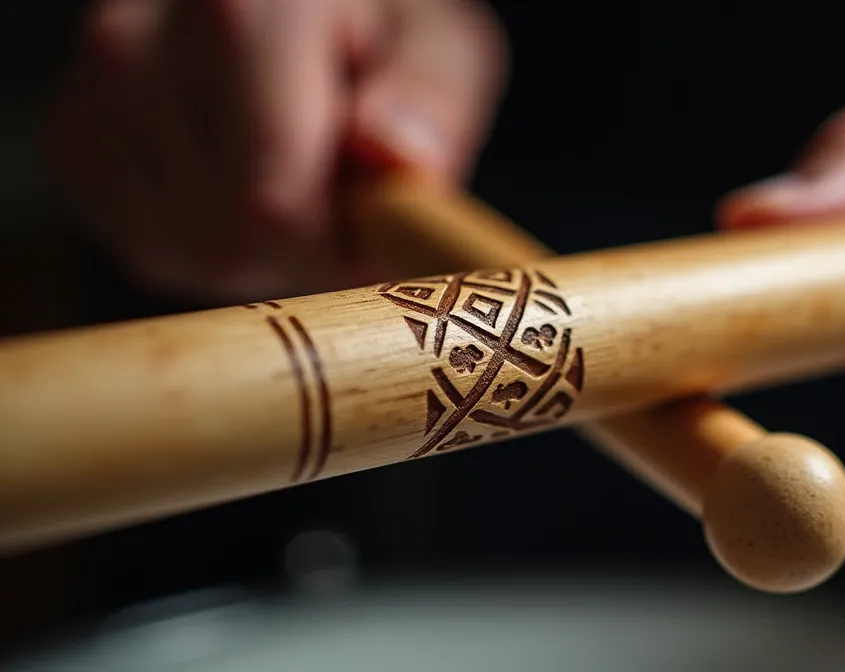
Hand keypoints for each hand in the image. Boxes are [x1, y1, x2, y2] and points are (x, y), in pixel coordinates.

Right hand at [47, 0, 505, 301]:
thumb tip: (400, 158)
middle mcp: (136, 39)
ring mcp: (92, 94)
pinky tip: (241, 178)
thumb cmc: (380, 27)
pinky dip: (209, 238)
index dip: (339, 248)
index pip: (272, 202)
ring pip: (184, 250)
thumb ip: (431, 98)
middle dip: (304, 248)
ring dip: (258, 247)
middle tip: (345, 196)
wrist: (294, 4)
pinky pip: (149, 245)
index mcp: (242, 5)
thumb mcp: (438, 45)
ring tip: (295, 173)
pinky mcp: (74, 142)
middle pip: (223, 238)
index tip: (380, 229)